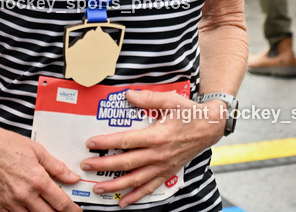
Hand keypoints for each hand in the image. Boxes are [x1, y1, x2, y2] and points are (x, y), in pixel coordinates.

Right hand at [0, 121, 81, 210]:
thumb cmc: (6, 145)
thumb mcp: (38, 151)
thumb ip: (57, 167)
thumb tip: (72, 177)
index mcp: (37, 180)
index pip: (61, 203)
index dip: (72, 210)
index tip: (77, 211)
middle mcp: (25, 194)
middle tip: (63, 210)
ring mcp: (10, 202)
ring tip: (45, 208)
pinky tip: (27, 209)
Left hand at [80, 89, 224, 207]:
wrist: (209, 127)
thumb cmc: (188, 113)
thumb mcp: (170, 100)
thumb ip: (148, 98)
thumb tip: (128, 95)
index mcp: (157, 136)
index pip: (126, 141)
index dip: (107, 143)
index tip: (91, 143)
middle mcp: (159, 154)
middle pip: (126, 163)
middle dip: (104, 165)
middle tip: (86, 166)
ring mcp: (163, 166)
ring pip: (135, 180)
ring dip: (115, 186)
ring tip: (97, 188)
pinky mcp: (167, 172)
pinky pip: (150, 188)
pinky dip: (136, 196)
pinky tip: (123, 202)